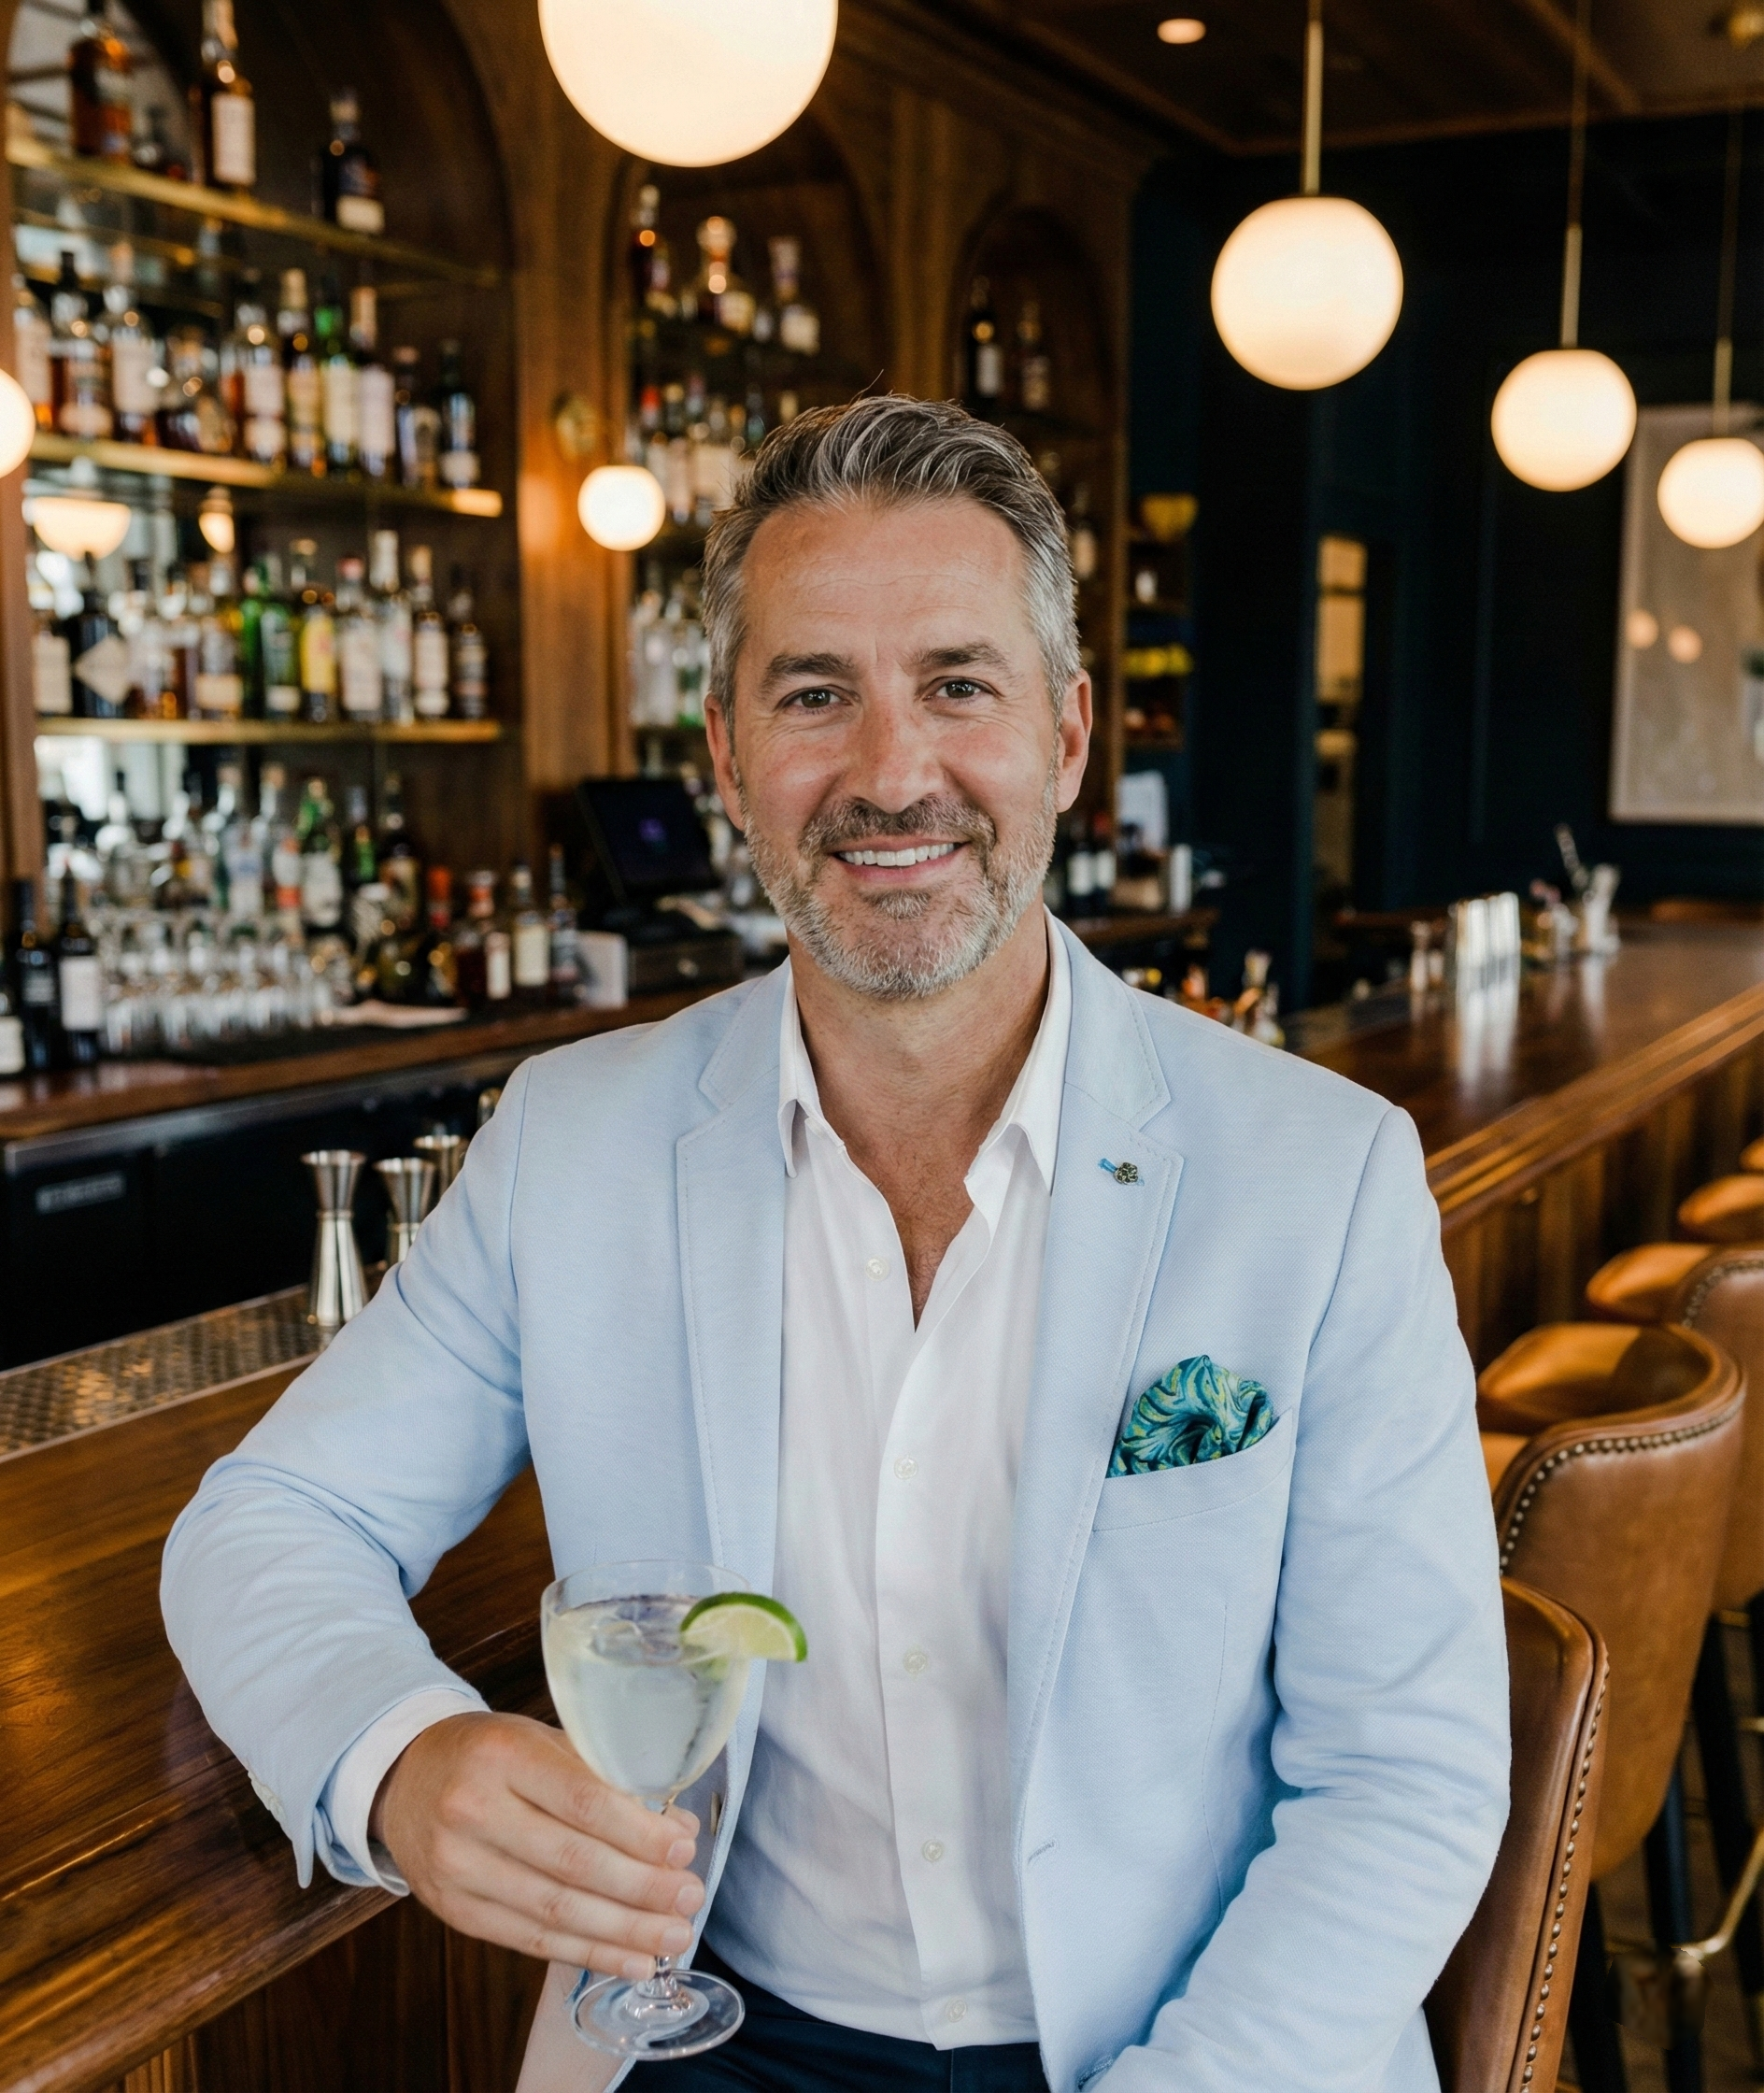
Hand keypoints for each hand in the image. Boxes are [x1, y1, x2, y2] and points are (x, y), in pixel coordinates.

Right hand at [372, 1711, 704, 1978]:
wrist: (407, 1778)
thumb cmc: (491, 1753)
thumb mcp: (543, 1741)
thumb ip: (606, 1778)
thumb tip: (675, 1828)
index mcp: (503, 1755)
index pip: (583, 1801)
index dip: (638, 1833)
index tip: (682, 1849)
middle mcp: (473, 1811)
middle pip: (571, 1863)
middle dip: (641, 1888)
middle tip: (690, 1897)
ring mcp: (458, 1867)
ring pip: (554, 1910)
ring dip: (622, 1931)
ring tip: (672, 1937)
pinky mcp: (455, 1911)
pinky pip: (530, 1940)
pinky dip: (586, 1954)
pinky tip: (630, 1960)